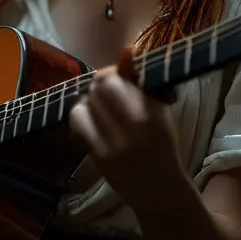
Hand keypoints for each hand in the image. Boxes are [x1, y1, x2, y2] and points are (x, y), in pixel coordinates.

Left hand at [69, 46, 182, 200]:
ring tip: (99, 107)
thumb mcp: (159, 112)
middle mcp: (136, 123)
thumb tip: (126, 49)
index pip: (124, 76)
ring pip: (88, 100)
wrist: (159, 190)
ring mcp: (116, 140)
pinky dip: (81, 114)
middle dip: (101, 83)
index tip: (118, 78)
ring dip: (90, 98)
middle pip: (103, 85)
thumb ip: (141, 83)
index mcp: (155, 110)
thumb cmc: (160, 146)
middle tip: (105, 91)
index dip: (116, 72)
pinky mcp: (100, 154)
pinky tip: (89, 119)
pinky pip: (79, 121)